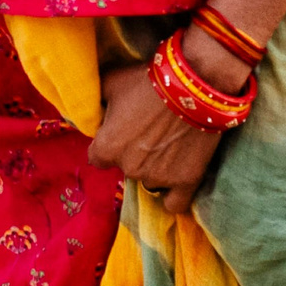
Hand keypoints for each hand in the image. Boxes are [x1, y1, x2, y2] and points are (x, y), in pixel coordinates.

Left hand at [88, 63, 222, 216]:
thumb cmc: (148, 83)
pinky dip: (173, 195)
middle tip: (148, 132)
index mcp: (107, 147)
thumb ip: (96, 99)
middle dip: (132, 153)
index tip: (119, 133)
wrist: (193, 87)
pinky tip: (174, 179)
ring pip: (149, 181)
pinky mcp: (186, 181)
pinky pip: (174, 203)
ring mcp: (158, 177)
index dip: (107, 144)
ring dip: (154, 168)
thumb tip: (92, 108)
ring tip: (167, 145)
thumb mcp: (111, 82)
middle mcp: (129, 168)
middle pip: (125, 167)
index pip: (97, 157)